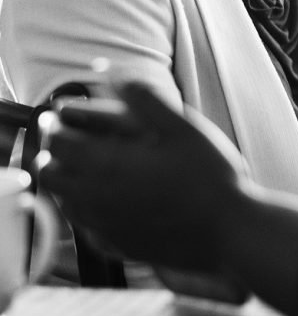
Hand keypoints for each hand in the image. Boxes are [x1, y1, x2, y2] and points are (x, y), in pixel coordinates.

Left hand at [39, 81, 249, 275]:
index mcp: (106, 164)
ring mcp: (103, 227)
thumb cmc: (209, 176)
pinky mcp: (116, 247)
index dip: (55, 123)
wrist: (228, 232)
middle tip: (71, 137)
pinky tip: (107, 200)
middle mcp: (94, 198)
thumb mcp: (182, 125)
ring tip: (86, 165)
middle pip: (50, 174)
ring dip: (67, 180)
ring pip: (63, 202)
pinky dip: (84, 209)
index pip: (57, 141)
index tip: (62, 113)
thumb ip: (142, 95)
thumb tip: (108, 68)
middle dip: (54, 152)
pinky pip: (84, 228)